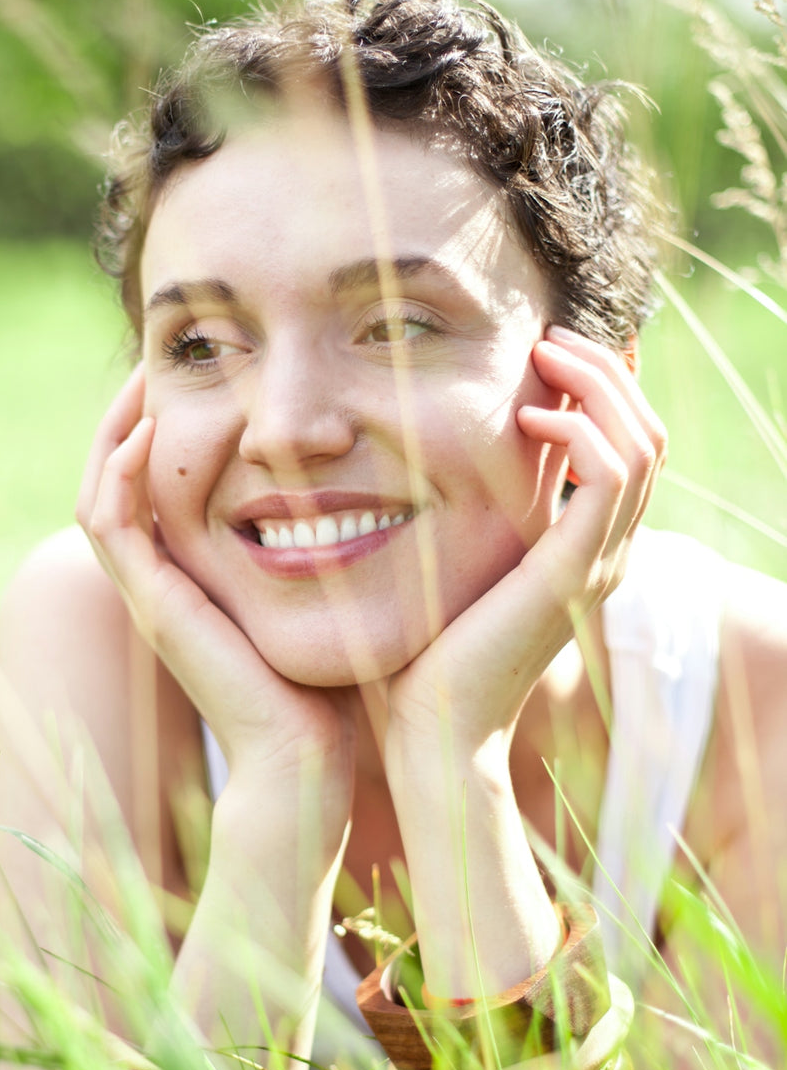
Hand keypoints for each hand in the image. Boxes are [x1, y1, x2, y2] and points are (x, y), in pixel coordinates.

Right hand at [77, 367, 357, 828]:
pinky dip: (121, 473)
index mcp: (193, 576)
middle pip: (115, 478)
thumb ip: (326, 542)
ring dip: (115, 429)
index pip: (154, 484)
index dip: (164, 425)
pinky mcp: (151, 607)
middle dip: (130, 413)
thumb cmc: (332, 685)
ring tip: (144, 376)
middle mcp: (160, 583)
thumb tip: (369, 485)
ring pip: (100, 491)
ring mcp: (148, 595)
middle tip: (158, 358)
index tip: (199, 375)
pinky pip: (112, 524)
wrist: (306, 761)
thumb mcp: (326, 591)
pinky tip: (149, 430)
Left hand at [383, 324, 666, 754]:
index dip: (601, 390)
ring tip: (545, 352)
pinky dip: (582, 430)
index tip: (550, 348)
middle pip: (647, 434)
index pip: (625, 450)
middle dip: (604, 371)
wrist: (430, 734)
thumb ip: (464, 522)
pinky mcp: (573, 575)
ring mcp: (597, 567)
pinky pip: (611, 477)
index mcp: (581, 553)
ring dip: (597, 384)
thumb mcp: (451, 570)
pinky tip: (529, 413)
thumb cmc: (422, 660)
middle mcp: (603, 556)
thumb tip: (420, 464)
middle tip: (551, 334)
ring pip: (641, 444)